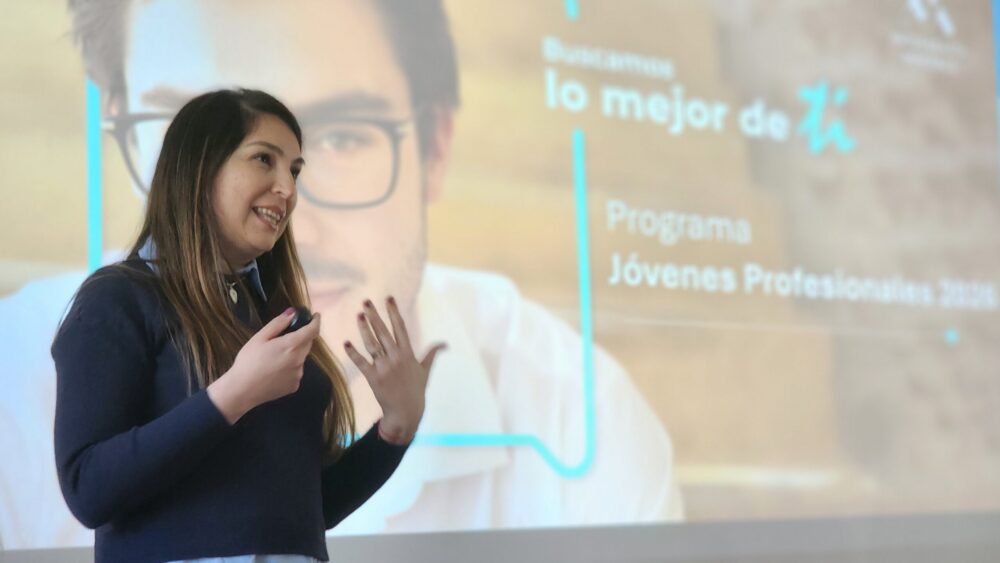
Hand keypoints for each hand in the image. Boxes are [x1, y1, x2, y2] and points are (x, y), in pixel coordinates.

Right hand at [208, 308, 320, 423]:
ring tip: (273, 358)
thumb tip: (292, 313)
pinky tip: (274, 371)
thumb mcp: (259, 338)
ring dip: (294, 354)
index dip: (316, 322)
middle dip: (301, 338)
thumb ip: (278, 324)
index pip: (312, 331)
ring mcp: (298, 374)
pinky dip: (290, 368)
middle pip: (307, 344)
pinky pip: (296, 372)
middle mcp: (299, 360)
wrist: (242, 390)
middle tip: (284, 338)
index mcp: (291, 345)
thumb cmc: (248, 361)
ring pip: (301, 358)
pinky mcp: (295, 385)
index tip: (316, 316)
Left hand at [343, 296, 445, 443]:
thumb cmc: (416, 390)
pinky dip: (353, 353)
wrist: (406, 412)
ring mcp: (384, 368)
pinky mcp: (373, 378)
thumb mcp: (426, 370)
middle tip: (366, 302)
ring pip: (372, 344)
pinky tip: (346, 343)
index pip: (400, 328)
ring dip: (364, 329)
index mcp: (408, 353)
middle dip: (374, 316)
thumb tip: (445, 344)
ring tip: (358, 316)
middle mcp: (396, 358)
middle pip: (383, 332)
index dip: (394, 312)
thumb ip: (432, 354)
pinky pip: (361, 363)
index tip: (389, 299)